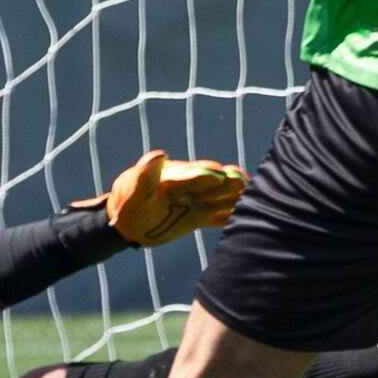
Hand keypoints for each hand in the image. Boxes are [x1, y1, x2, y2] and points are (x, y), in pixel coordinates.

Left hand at [74, 149, 245, 245]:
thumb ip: (146, 174)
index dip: (205, 175)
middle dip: (228, 182)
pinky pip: (217, 216)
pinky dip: (230, 214)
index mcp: (174, 178)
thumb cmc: (127, 203)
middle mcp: (189, 188)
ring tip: (251, 194)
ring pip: (219, 197)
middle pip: (212, 183)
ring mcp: (195, 202)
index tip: (218, 176)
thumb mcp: (133, 189)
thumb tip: (160, 154)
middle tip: (243, 182)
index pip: (193, 174)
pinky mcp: (197, 217)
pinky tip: (245, 215)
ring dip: (234, 196)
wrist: (126, 222)